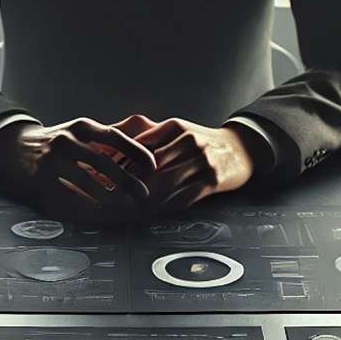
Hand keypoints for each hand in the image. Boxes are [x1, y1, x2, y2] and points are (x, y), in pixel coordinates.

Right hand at [0, 118, 157, 223]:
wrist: (15, 146)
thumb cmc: (56, 143)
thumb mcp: (78, 133)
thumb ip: (103, 142)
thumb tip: (141, 154)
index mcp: (82, 127)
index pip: (116, 137)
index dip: (136, 152)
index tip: (152, 167)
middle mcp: (68, 139)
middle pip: (104, 162)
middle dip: (127, 181)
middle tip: (142, 194)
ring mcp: (53, 157)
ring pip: (87, 180)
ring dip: (107, 196)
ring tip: (121, 205)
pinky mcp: (41, 176)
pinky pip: (67, 193)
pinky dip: (84, 203)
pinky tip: (95, 210)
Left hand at [111, 115, 256, 211]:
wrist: (240, 149)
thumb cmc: (200, 141)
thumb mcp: (176, 130)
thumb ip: (147, 136)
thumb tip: (112, 146)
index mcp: (174, 127)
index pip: (139, 144)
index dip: (118, 160)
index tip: (99, 173)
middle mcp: (189, 141)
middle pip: (150, 165)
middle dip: (128, 181)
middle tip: (107, 195)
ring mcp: (202, 161)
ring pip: (166, 182)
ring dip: (144, 197)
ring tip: (124, 207)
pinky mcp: (212, 181)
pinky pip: (184, 196)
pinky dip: (165, 205)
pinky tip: (151, 212)